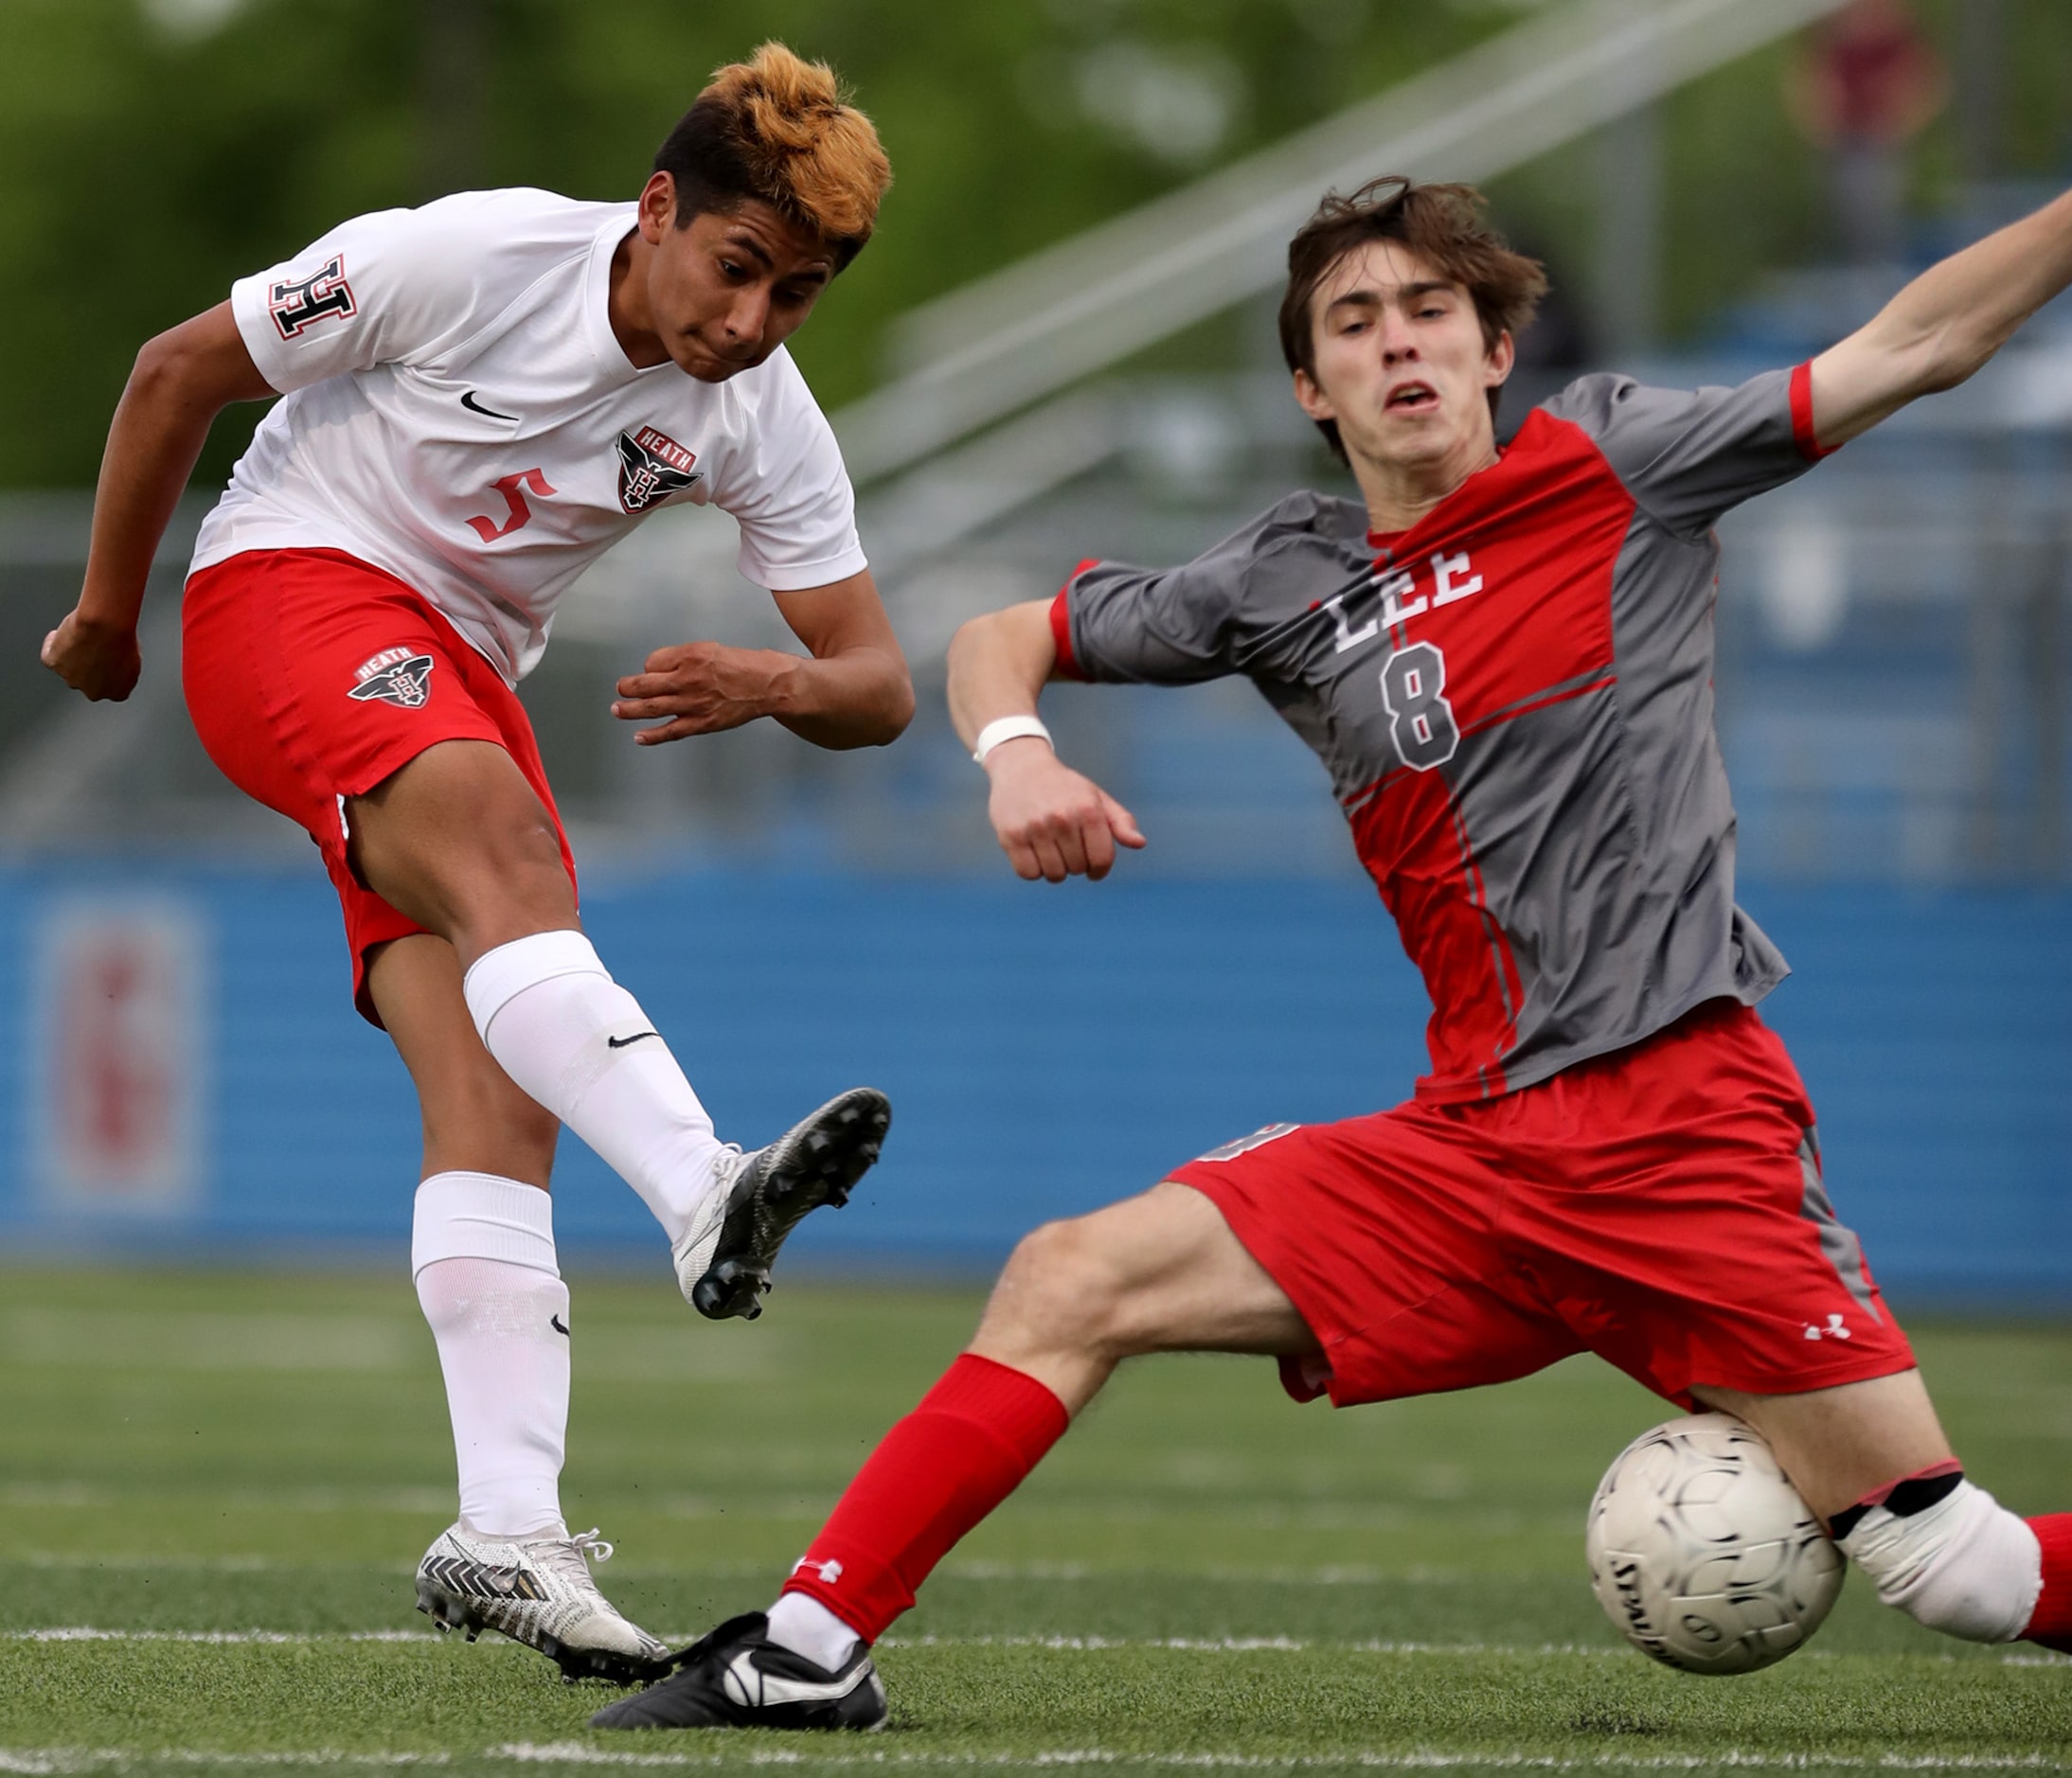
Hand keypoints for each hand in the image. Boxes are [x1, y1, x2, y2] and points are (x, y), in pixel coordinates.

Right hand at [41, 608, 140, 701]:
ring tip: (81, 637)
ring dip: (73, 655)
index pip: (111, 687)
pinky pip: (49, 656)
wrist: (105, 626)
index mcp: (118, 693)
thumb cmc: (123, 638)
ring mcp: (72, 679)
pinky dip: (52, 645)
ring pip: (69, 669)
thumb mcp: (136, 657)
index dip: (108, 671)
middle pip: (89, 680)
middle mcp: (94, 692)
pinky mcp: (54, 664)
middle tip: (94, 647)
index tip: (107, 659)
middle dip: (90, 666)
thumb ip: (125, 669)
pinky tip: (58, 636)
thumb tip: (117, 664)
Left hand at [611, 641, 797, 744]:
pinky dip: (653, 736)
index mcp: (689, 657)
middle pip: (646, 685)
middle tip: (620, 689)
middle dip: (628, 688)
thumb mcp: (708, 649)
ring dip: (630, 710)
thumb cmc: (739, 665)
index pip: (653, 662)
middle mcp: (687, 680)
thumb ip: (681, 658)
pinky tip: (639, 737)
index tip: (652, 673)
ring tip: (617, 710)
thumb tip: (656, 670)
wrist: (765, 684)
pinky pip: (671, 731)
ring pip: (652, 708)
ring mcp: (693, 704)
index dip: (649, 668)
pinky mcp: (701, 723)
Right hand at [985, 738, 1145, 881]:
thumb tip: (1139, 843)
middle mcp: (1062, 818)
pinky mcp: (1011, 836)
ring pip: (1054, 874)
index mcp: (1087, 809)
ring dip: (1055, 869)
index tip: (1094, 867)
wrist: (1021, 767)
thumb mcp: (1096, 798)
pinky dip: (1033, 870)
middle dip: (1076, 864)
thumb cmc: (1065, 788)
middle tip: (1067, 846)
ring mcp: (1035, 827)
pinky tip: (1034, 853)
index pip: (1102, 859)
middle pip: (1077, 868)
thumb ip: (1120, 822)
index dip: (1100, 869)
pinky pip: (1028, 873)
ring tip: (1051, 849)